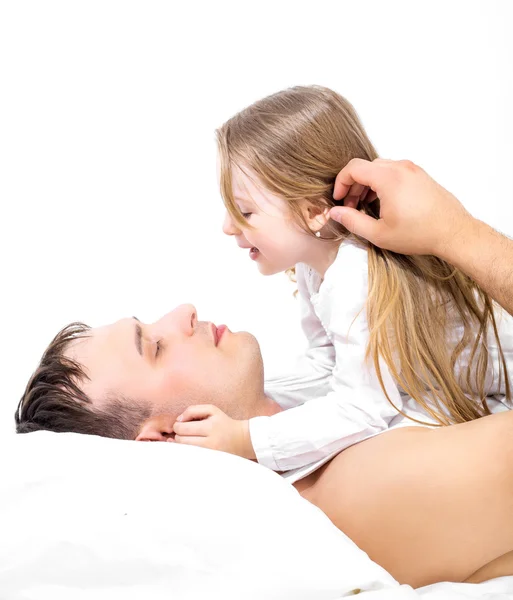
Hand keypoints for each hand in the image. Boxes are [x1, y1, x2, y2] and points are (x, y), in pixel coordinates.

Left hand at [173, 404, 254, 458]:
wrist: (240, 439)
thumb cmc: (222, 422)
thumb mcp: (211, 410)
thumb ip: (192, 410)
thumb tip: (178, 419)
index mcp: (210, 427)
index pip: (183, 428)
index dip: (177, 425)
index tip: (181, 424)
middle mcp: (210, 442)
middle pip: (181, 440)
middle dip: (177, 435)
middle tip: (182, 432)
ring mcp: (210, 454)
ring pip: (184, 451)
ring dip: (180, 444)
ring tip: (186, 439)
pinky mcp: (209, 461)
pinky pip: (190, 458)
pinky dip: (186, 452)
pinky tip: (187, 448)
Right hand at [329, 158, 473, 257]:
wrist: (453, 233)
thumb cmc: (419, 234)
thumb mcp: (379, 233)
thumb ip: (353, 221)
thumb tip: (335, 213)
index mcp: (388, 178)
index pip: (354, 168)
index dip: (341, 183)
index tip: (339, 199)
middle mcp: (401, 168)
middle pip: (366, 167)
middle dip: (353, 185)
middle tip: (350, 206)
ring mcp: (412, 169)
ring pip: (379, 168)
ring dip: (367, 184)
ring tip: (365, 205)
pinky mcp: (420, 175)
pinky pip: (394, 171)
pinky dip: (382, 182)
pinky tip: (382, 202)